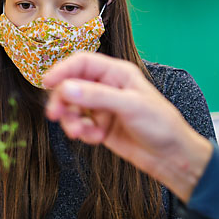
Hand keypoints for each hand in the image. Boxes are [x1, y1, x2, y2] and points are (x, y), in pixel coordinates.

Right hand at [42, 52, 212, 201]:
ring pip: (73, 108)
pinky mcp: (100, 126)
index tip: (47, 83)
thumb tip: (67, 88)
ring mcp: (103, 108)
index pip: (82, 63)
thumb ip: (97, 96)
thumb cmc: (161, 125)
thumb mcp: (130, 106)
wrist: (170, 156)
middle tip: (56, 115)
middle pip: (72, 86)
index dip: (63, 70)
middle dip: (62, 101)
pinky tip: (95, 139)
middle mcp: (108, 87)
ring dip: (71, 120)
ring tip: (79, 133)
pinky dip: (82, 133)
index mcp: (117, 73)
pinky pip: (80, 125)